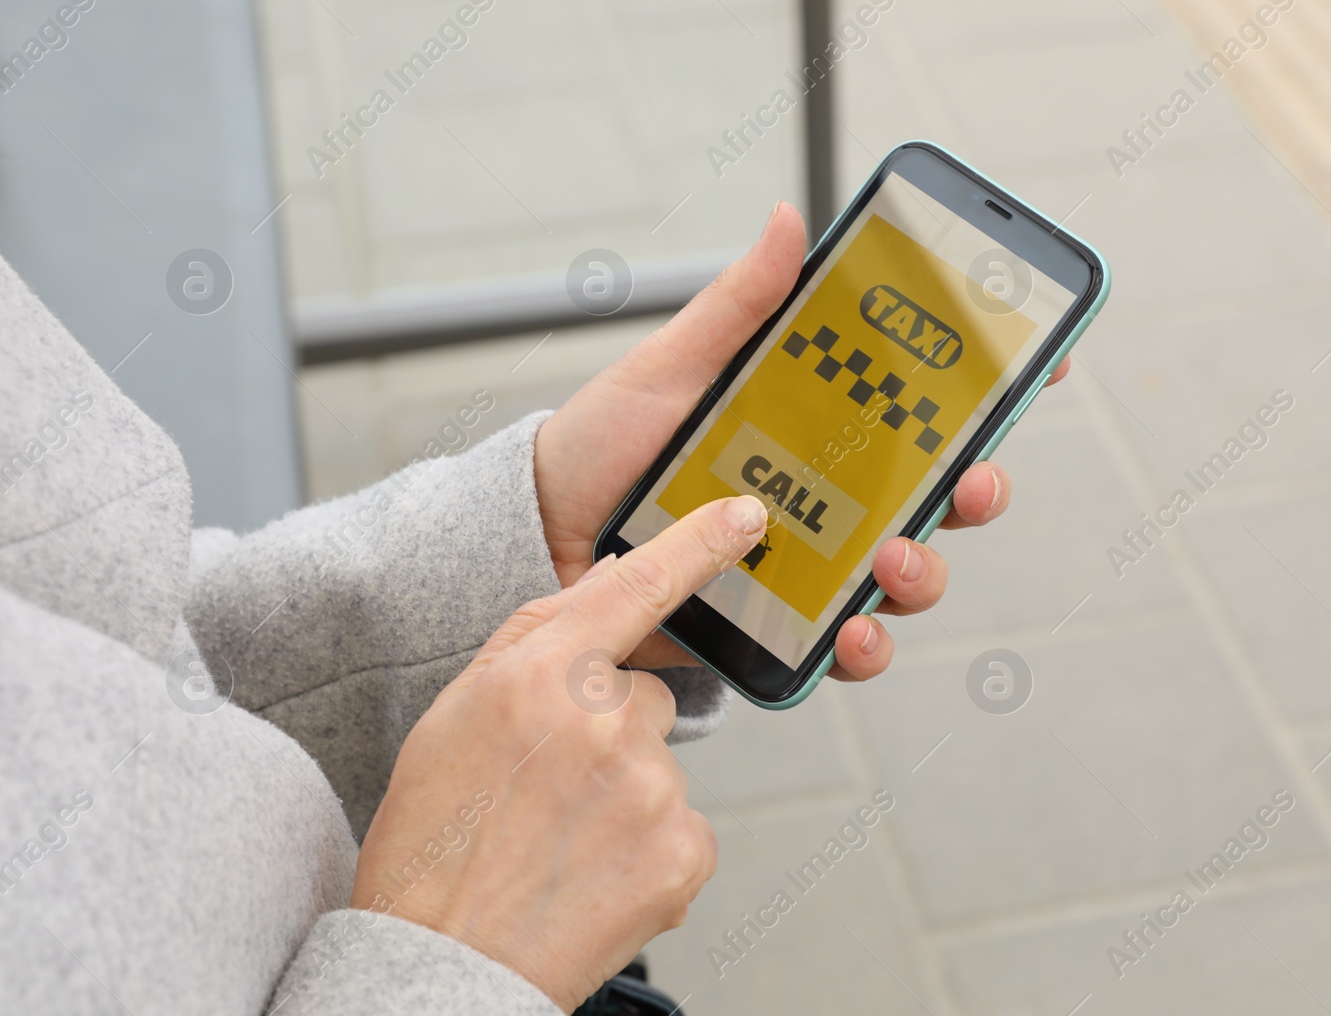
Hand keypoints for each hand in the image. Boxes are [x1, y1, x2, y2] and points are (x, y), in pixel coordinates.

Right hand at [353, 494, 769, 1012]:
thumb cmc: (434, 844)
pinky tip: (594, 876)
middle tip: (549, 794)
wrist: (442, 966)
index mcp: (538, 674)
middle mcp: (604, 719)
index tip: (745, 516)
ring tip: (561, 845)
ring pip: (660, 767)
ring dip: (626, 798)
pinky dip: (650, 851)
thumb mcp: (454, 719)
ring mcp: (652, 787)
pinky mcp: (684, 851)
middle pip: (646, 698)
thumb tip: (595, 616)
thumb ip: (530, 654)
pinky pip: (683, 828)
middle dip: (611, 734)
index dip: (698, 544)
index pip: (636, 587)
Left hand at [534, 202, 1069, 679]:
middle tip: (975, 479)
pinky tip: (855, 635)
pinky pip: (848, 644)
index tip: (1044, 361)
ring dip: (928, 570)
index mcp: (822, 425)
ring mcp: (814, 562)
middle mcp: (833, 495)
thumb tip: (790, 219)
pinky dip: (867, 646)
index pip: (927, 404)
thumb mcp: (672, 365)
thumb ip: (740, 306)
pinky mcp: (782, 625)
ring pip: (911, 570)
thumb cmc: (607, 445)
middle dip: (980, 487)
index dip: (994, 385)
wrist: (538, 540)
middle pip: (941, 492)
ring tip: (895, 561)